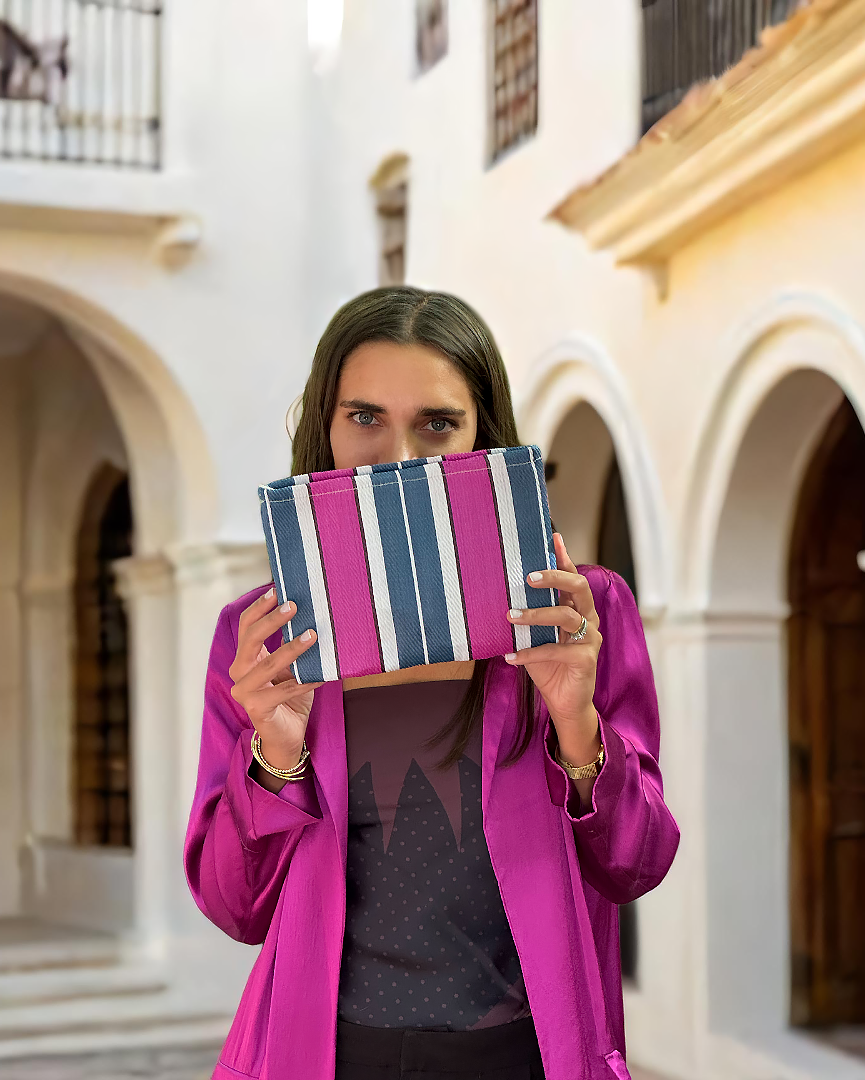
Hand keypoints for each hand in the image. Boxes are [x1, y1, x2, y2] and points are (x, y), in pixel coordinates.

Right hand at [229, 588, 322, 783]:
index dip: (259, 608)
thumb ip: (292, 645)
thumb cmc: (290, 696)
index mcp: (245, 658)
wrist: (287, 735)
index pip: (246, 627)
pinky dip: (305, 680)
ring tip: (312, 635)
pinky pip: (285, 690)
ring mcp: (246, 692)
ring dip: (292, 649)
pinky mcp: (258, 709)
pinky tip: (323, 674)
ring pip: (268, 665)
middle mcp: (240, 673)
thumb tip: (313, 615)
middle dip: (273, 620)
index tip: (276, 590)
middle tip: (294, 606)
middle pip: (251, 640)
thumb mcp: (292, 666)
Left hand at [504, 533, 601, 766]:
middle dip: (554, 578)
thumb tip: (498, 596)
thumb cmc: (547, 665)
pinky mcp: (585, 660)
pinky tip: (510, 657)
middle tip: (528, 578)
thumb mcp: (534, 636)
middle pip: (578, 588)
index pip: (572, 577)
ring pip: (565, 617)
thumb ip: (527, 615)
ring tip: (510, 616)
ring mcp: (590, 639)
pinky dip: (530, 653)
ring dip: (535, 615)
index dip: (564, 557)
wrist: (563, 703)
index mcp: (578, 609)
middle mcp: (588, 619)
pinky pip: (555, 651)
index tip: (552, 537)